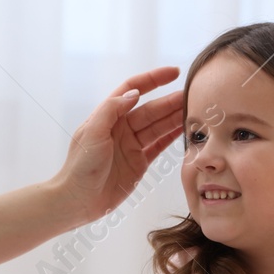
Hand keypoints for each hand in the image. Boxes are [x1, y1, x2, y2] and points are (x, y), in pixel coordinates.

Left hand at [51, 67, 184, 225]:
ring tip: (195, 110)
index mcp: (109, 116)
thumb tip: (134, 93)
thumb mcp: (92, 132)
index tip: (174, 73)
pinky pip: (160, 145)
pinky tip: (186, 129)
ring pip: (158, 126)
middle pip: (151, 109)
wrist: (78, 200)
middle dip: (171, 101)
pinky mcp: (139, 162)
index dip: (153, 79)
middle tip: (192, 96)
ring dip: (176, 117)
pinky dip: (173, 137)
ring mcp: (132, 145)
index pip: (133, 89)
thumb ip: (112, 110)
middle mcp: (122, 128)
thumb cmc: (80, 166)